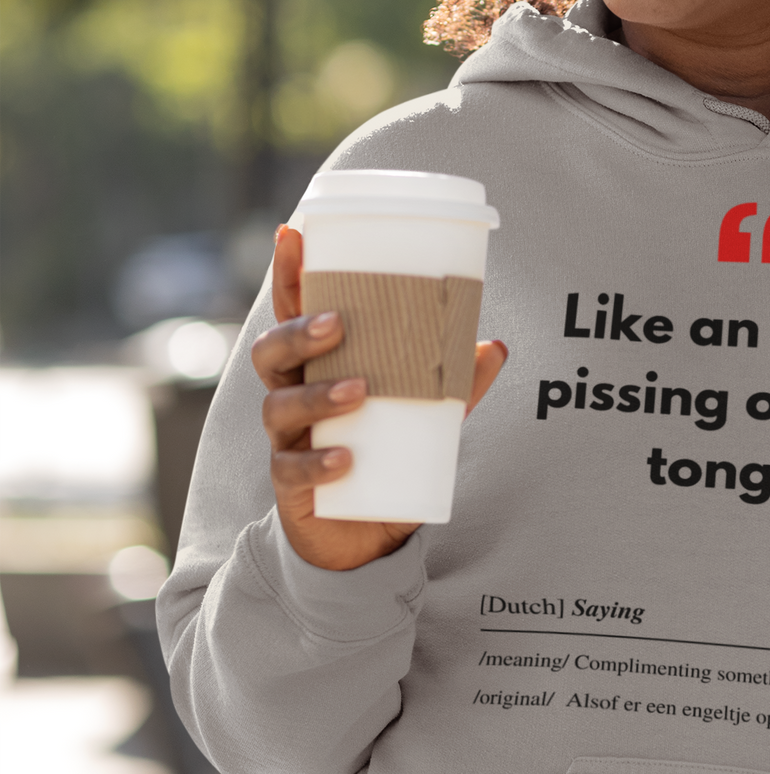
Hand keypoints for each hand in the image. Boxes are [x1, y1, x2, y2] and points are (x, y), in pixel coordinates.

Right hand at [251, 224, 507, 571]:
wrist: (361, 542)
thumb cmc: (383, 460)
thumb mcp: (424, 419)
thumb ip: (454, 385)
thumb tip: (496, 345)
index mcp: (315, 369)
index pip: (292, 314)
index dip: (289, 275)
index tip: (292, 232)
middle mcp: (291, 399)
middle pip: (270, 353)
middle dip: (296, 332)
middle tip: (337, 324)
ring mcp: (287, 444)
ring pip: (279, 407)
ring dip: (318, 395)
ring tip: (360, 390)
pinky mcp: (293, 490)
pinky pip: (293, 471)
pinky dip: (319, 464)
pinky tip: (347, 460)